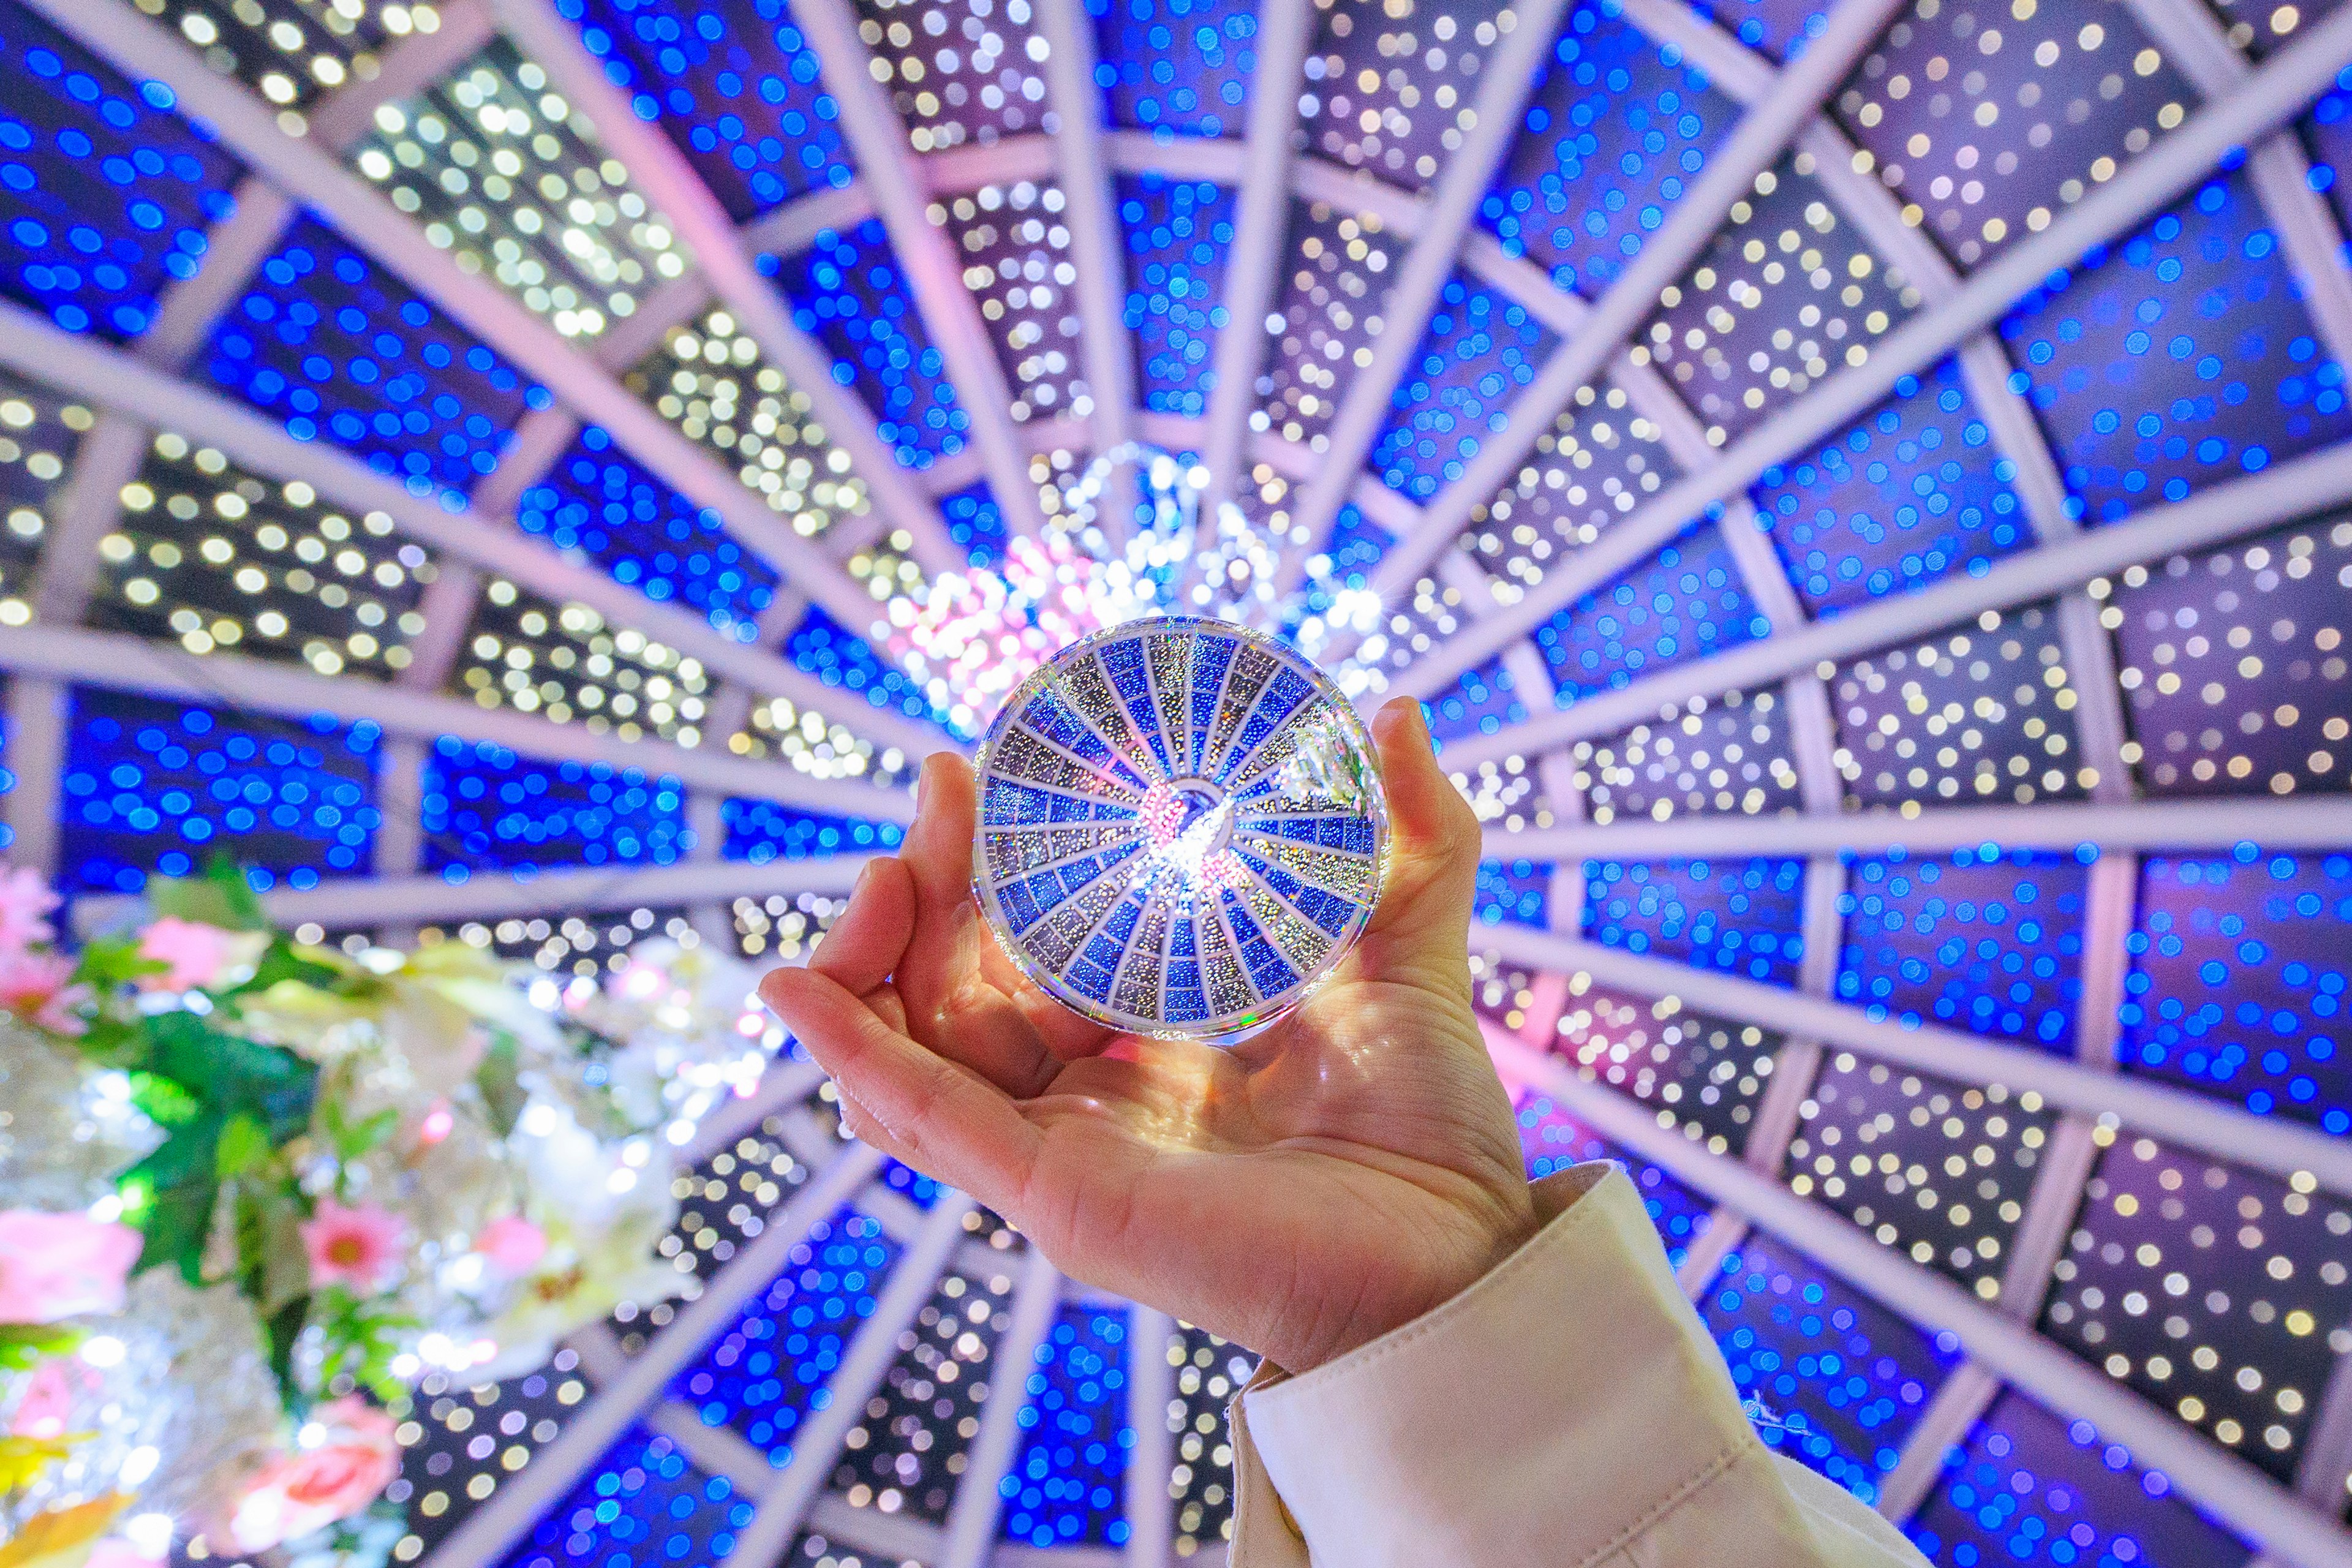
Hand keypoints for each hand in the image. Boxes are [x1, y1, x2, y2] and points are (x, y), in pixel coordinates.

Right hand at [758, 697, 1534, 1372]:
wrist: (1464, 1254)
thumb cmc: (1431, 1130)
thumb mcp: (1408, 954)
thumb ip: (1410, 839)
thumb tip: (1393, 713)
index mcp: (1148, 1040)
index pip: (1026, 942)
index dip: (989, 858)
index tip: (991, 767)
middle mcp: (1091, 1095)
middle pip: (952, 986)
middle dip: (926, 883)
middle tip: (949, 787)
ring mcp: (1064, 1147)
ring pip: (915, 1049)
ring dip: (873, 954)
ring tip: (886, 867)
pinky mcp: (1058, 1195)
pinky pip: (926, 1122)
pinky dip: (851, 1054)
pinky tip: (795, 986)